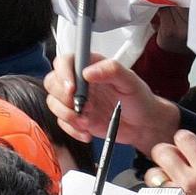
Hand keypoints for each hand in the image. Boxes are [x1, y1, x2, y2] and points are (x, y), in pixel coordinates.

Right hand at [44, 51, 178, 150]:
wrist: (143, 125)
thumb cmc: (139, 99)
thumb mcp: (130, 81)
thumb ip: (112, 70)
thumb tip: (88, 72)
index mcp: (90, 66)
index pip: (64, 62)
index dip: (63, 74)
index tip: (72, 88)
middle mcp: (79, 82)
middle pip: (52, 83)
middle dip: (63, 98)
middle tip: (82, 107)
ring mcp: (76, 101)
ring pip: (53, 104)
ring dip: (67, 115)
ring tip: (87, 121)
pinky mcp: (75, 118)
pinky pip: (62, 123)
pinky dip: (72, 130)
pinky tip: (88, 132)